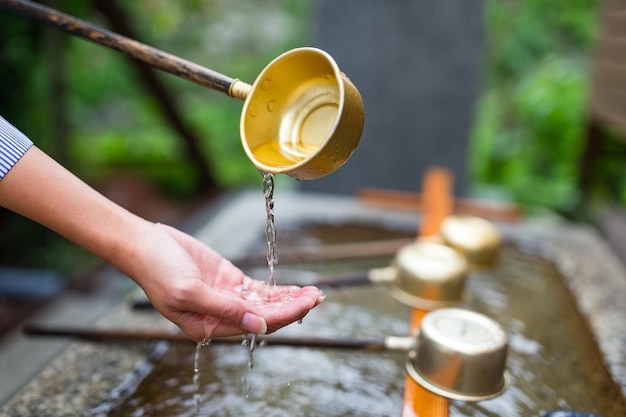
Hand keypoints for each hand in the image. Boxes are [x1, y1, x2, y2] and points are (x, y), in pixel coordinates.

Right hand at [127, 223, 323, 341]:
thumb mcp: (189, 291)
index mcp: (208, 327)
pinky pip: (257, 290)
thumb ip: (224, 309)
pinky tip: (295, 288)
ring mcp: (225, 298)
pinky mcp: (227, 280)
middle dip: (293, 307)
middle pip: (265, 316)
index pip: (257, 325)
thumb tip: (259, 326)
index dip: (285, 315)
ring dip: (288, 299)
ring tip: (314, 292)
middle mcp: (220, 316)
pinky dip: (276, 289)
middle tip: (318, 296)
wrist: (144, 244)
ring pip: (264, 303)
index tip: (307, 302)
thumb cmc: (158, 270)